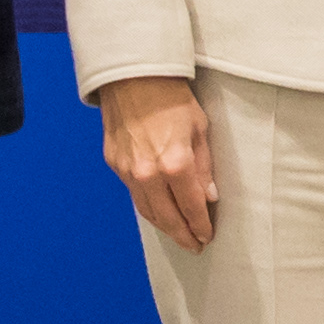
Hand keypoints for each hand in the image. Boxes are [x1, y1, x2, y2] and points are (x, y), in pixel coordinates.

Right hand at [97, 72, 217, 250]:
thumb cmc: (171, 97)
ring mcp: (128, 171)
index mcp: (175, 164)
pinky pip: (134, 194)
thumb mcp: (200, 129)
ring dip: (164, 227)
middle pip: (168, 218)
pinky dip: (148, 207)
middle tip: (194, 247)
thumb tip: (209, 197)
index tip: (207, 236)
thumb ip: (204, 167)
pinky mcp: (114, 164)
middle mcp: (149, 174)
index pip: (192, 208)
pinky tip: (158, 211)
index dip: (201, 225)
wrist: (133, 77)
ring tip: (178, 235)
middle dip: (183, 235)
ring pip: (147, 211)